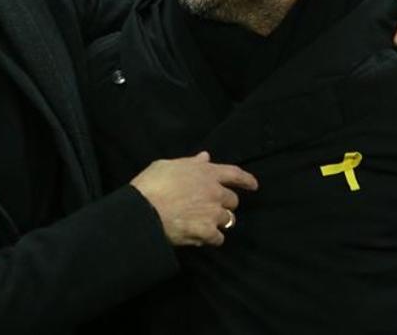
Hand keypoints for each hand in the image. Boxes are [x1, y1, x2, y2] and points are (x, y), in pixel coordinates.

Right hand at [131, 151, 258, 246]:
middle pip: (232, 201)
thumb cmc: (152, 184)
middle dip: (225, 204)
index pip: (235, 174)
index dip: (246, 180)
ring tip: (205, 224)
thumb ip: (190, 162)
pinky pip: (218, 238)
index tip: (253, 185)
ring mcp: (212, 213)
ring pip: (227, 220)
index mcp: (207, 173)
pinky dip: (211, 239)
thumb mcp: (168, 165)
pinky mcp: (206, 232)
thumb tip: (205, 157)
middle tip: (212, 208)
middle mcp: (215, 192)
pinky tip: (201, 238)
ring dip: (218, 222)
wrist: (143, 211)